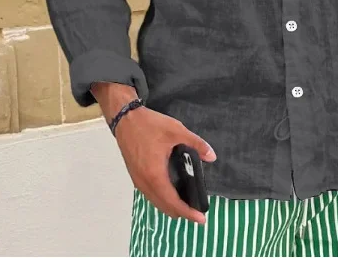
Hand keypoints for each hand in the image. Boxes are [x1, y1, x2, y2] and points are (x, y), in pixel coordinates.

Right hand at [90, 82, 215, 224]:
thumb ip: (196, 144)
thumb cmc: (149, 125)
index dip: (188, 212)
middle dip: (181, 213)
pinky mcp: (135, 175)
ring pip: (155, 202)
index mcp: (155, 175)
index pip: (173, 202)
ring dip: (170, 207)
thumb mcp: (176, 131)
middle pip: (163, 206)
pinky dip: (161, 199)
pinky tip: (169, 193)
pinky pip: (149, 194)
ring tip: (186, 206)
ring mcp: (138, 180)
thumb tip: (212, 156)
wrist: (125, 119)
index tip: (201, 219)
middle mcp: (145, 182)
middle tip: (197, 214)